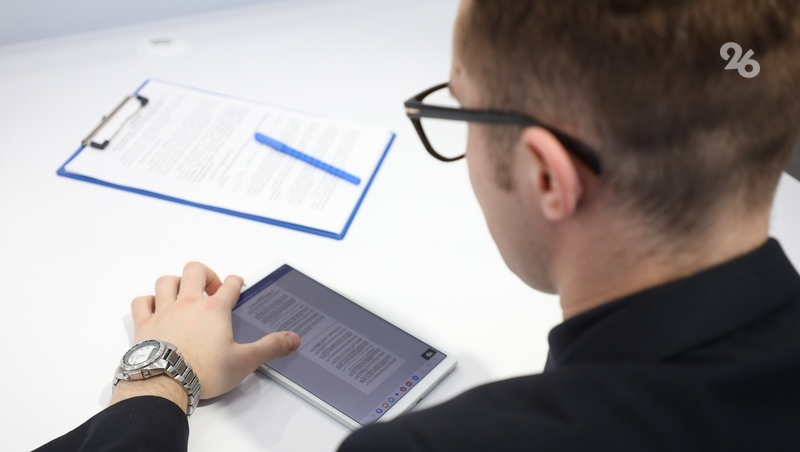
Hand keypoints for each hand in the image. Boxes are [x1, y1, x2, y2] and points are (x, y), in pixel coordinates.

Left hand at [111, 262, 300, 410]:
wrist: (164, 384)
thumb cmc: (203, 371)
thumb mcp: (244, 361)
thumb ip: (270, 347)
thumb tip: (293, 339)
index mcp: (215, 310)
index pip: (230, 285)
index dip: (236, 282)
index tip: (238, 285)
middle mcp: (188, 304)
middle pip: (195, 271)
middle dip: (206, 274)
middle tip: (212, 288)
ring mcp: (164, 312)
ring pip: (167, 281)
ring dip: (176, 282)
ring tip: (184, 293)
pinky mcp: (144, 325)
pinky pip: (141, 302)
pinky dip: (147, 301)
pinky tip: (154, 307)